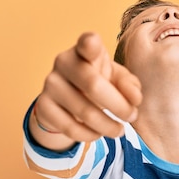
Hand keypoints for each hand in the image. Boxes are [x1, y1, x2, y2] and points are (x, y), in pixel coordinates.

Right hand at [31, 33, 141, 148]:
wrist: (67, 100)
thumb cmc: (99, 81)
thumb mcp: (117, 79)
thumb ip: (129, 85)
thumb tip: (134, 99)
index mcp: (85, 50)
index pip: (86, 43)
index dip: (89, 43)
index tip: (93, 44)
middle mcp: (64, 62)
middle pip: (94, 86)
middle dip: (119, 106)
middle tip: (132, 117)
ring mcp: (50, 83)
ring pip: (84, 112)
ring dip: (108, 126)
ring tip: (120, 130)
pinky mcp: (44, 106)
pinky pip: (70, 128)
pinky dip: (90, 135)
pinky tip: (98, 133)